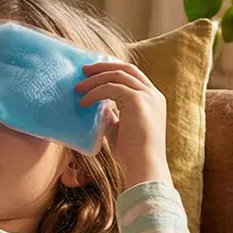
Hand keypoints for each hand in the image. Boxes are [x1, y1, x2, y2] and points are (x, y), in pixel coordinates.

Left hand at [75, 61, 169, 189]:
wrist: (144, 166)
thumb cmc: (132, 154)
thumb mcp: (120, 129)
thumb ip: (112, 116)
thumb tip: (99, 106)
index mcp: (153, 100)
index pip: (133, 76)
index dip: (113, 71)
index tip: (94, 74)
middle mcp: (153, 94)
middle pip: (127, 68)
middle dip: (104, 67)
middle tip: (84, 70)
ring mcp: (147, 96)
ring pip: (118, 75)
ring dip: (95, 79)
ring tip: (78, 87)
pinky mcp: (138, 100)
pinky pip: (112, 87)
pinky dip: (95, 92)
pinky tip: (84, 102)